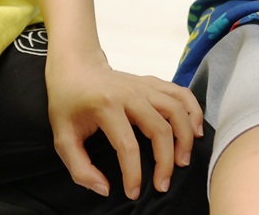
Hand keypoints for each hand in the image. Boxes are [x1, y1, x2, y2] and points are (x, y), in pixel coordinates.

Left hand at [45, 51, 202, 199]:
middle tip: (163, 184)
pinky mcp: (153, 83)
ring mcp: (144, 86)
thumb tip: (105, 189)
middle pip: (160, 129)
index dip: (134, 174)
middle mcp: (130, 93)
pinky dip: (193, 111)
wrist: (75, 67)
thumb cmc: (67, 103)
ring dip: (185, 137)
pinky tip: (196, 130)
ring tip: (183, 161)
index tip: (134, 193)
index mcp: (106, 106)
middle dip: (166, 161)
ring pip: (176, 110)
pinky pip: (181, 94)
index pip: (127, 146)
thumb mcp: (62, 138)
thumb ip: (80, 168)